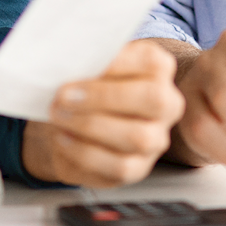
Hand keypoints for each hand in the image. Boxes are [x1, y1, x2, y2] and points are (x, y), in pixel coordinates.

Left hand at [21, 40, 183, 186]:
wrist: (75, 120)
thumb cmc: (87, 84)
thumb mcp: (92, 64)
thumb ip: (92, 59)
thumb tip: (74, 57)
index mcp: (159, 70)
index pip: (153, 63)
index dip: (120, 62)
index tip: (86, 61)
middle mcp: (167, 105)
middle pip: (153, 99)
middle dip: (104, 96)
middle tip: (64, 94)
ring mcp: (155, 139)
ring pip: (137, 137)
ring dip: (90, 126)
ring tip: (59, 115)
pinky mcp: (137, 168)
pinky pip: (118, 166)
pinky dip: (85, 152)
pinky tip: (64, 137)